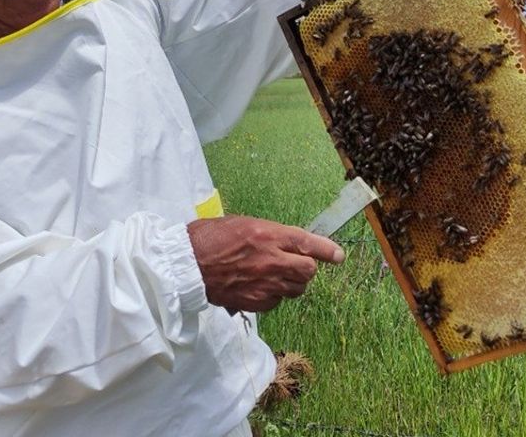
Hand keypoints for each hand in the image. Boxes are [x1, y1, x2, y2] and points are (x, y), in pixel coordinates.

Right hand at [187, 215, 344, 312]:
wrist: (186, 265)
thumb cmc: (209, 238)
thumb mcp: (242, 224)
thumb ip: (268, 235)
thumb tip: (287, 244)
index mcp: (268, 235)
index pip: (308, 243)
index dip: (327, 250)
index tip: (339, 255)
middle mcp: (271, 260)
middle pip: (308, 271)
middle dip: (306, 268)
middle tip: (296, 264)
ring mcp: (264, 284)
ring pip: (296, 289)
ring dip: (291, 283)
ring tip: (274, 276)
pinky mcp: (255, 302)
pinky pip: (277, 302)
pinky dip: (273, 296)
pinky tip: (259, 288)